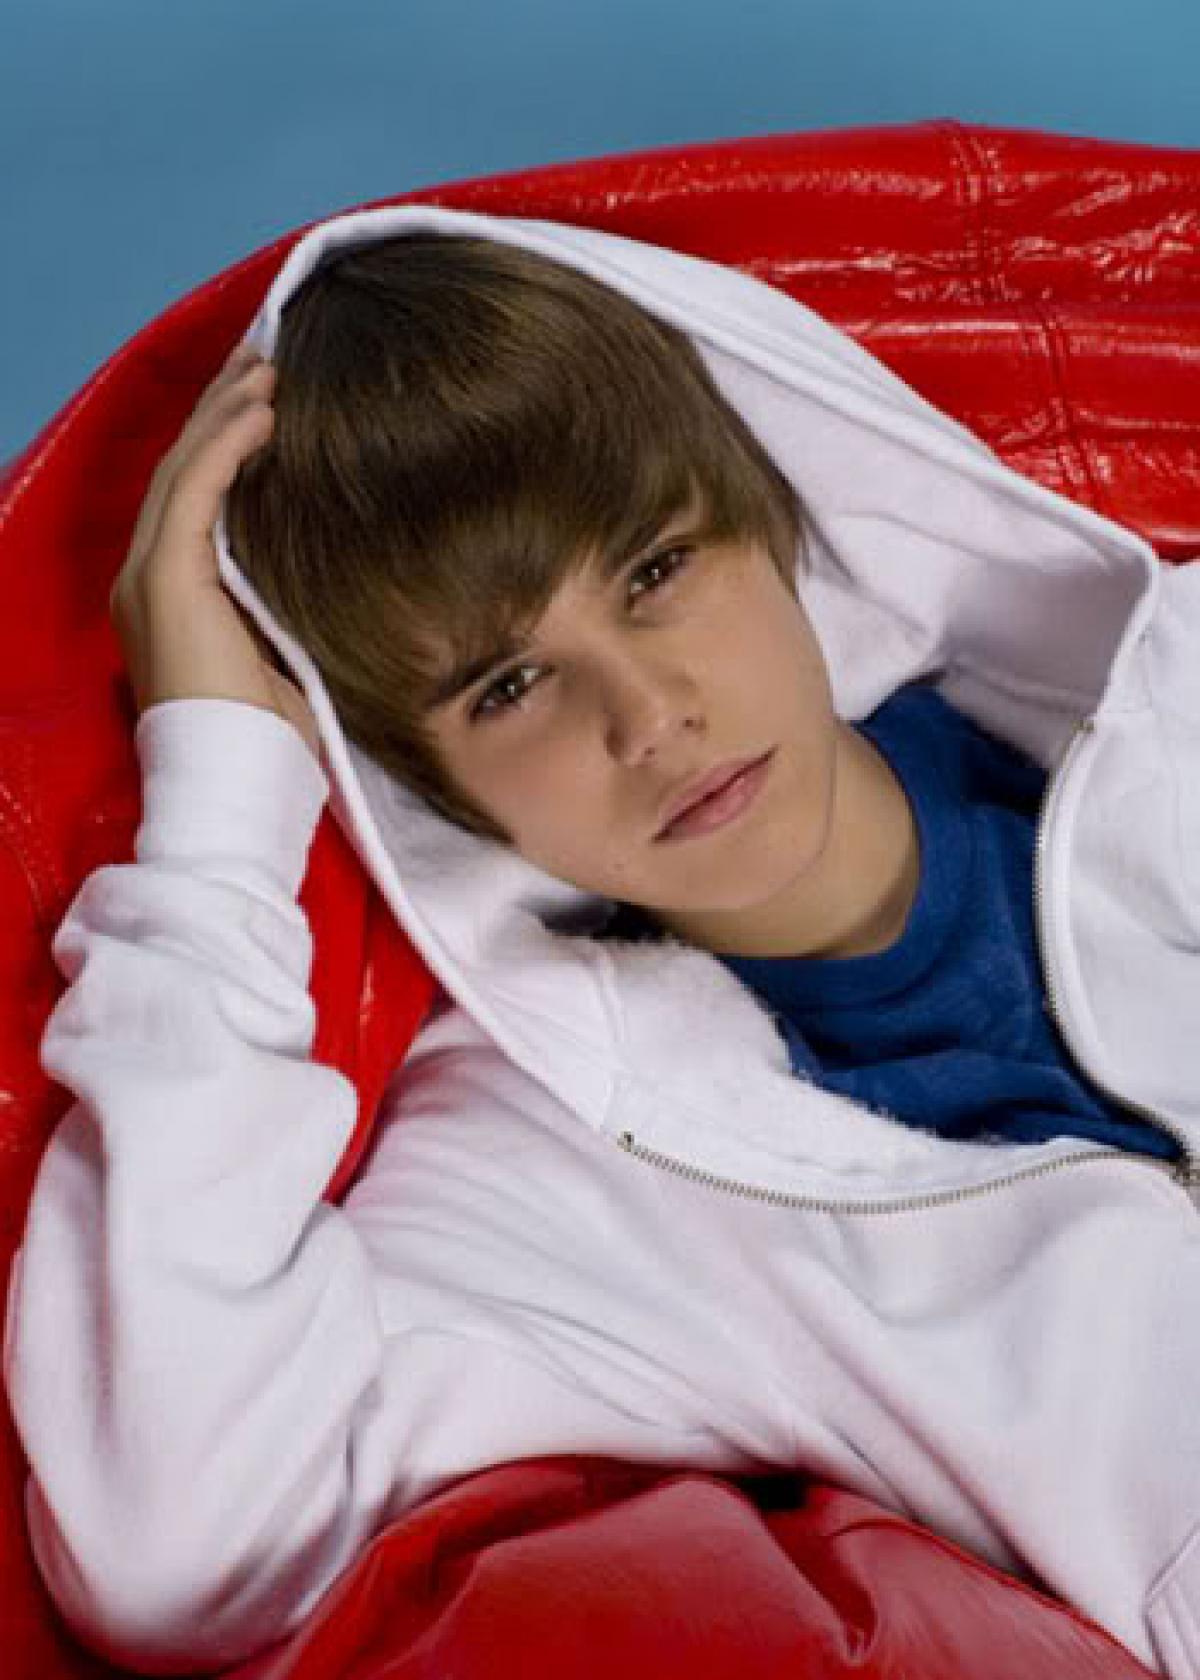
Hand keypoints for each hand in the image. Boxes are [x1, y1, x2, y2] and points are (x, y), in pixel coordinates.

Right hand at [109, 343, 321, 761]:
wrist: (237, 782)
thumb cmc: (267, 737)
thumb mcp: (281, 650)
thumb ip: (284, 601)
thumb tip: (330, 562)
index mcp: (171, 593)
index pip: (193, 496)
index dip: (223, 440)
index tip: (264, 397)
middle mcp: (146, 576)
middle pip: (182, 470)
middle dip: (221, 408)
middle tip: (263, 356)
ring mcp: (148, 576)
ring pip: (184, 470)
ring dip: (226, 412)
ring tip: (267, 367)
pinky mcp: (166, 581)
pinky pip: (195, 494)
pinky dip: (228, 448)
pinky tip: (263, 413)